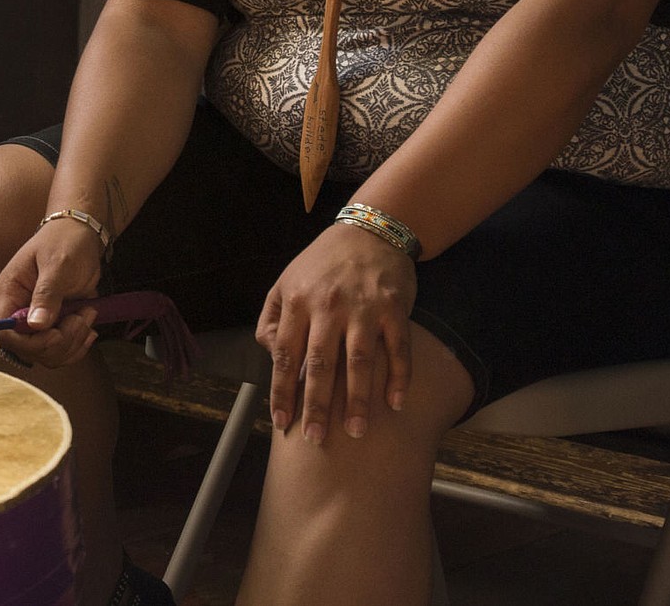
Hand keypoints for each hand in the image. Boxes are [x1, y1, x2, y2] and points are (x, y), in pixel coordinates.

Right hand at [0, 220, 102, 367]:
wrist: (81, 234)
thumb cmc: (65, 241)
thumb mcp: (58, 264)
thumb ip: (47, 294)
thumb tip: (36, 325)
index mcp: (9, 293)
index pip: (5, 334)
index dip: (29, 342)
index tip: (55, 332)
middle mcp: (18, 311)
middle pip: (28, 350)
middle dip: (58, 342)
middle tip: (80, 319)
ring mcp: (36, 320)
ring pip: (47, 354)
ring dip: (72, 342)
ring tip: (87, 315)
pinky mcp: (54, 324)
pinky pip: (61, 350)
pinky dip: (78, 345)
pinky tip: (89, 326)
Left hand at [256, 225, 416, 443]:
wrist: (369, 229)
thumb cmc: (323, 263)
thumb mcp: (287, 280)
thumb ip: (272, 317)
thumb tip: (270, 354)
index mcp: (298, 300)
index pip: (285, 354)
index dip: (282, 392)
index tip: (282, 423)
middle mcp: (328, 305)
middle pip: (319, 363)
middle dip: (316, 405)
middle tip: (316, 439)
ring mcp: (363, 306)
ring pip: (358, 360)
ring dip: (357, 400)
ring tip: (357, 431)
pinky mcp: (393, 307)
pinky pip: (397, 347)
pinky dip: (398, 377)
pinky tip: (396, 404)